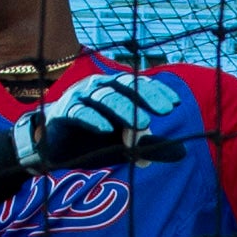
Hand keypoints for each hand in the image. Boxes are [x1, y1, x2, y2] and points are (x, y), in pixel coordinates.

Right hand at [15, 68, 188, 171]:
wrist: (53, 148)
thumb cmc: (93, 140)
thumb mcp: (125, 145)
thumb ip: (149, 146)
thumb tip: (182, 152)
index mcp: (115, 90)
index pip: (139, 84)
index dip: (157, 92)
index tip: (174, 104)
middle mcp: (98, 87)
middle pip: (124, 86)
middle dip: (146, 97)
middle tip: (163, 112)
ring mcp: (79, 98)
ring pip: (104, 96)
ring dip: (123, 109)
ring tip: (142, 123)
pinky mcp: (63, 113)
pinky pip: (79, 112)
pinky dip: (93, 119)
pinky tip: (106, 129)